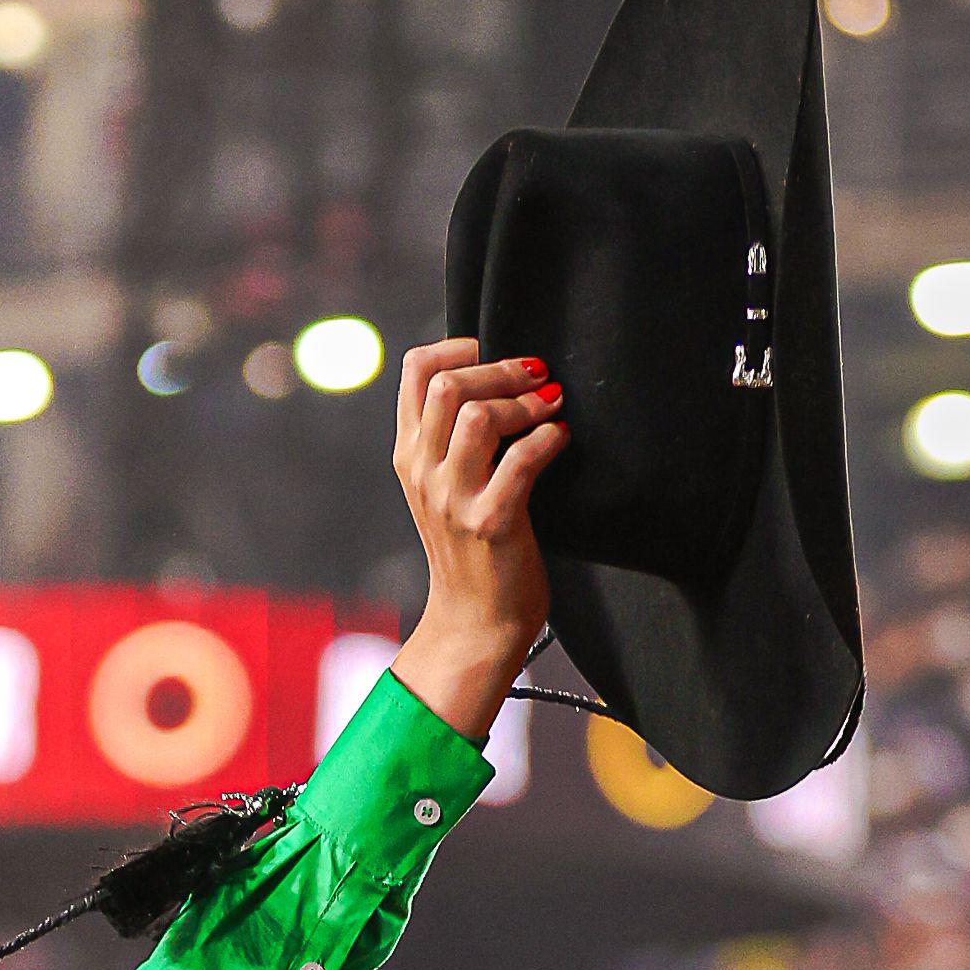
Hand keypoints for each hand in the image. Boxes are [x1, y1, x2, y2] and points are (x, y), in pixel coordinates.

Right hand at [390, 337, 568, 742]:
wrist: (475, 622)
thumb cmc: (472, 549)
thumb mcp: (445, 487)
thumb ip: (452, 438)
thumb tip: (494, 375)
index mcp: (409, 456)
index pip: (416, 371)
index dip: (458, 346)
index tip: (493, 351)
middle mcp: (423, 473)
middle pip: (448, 385)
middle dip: (500, 369)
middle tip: (537, 376)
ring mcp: (453, 500)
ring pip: (479, 416)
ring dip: (525, 403)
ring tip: (550, 408)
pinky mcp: (491, 522)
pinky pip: (522, 460)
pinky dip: (549, 438)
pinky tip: (561, 438)